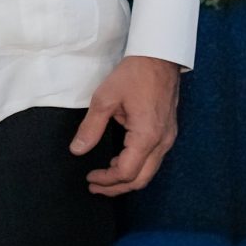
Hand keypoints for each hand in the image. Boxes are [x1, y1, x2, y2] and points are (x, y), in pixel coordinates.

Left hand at [72, 56, 180, 195]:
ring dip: (126, 179)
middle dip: (116, 187)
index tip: (89, 177)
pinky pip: (153, 160)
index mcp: (147, 136)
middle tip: (94, 187)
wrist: (159, 58)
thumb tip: (77, 150)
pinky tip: (119, 162)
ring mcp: (168, 138)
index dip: (106, 180)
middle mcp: (162, 142)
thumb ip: (91, 127)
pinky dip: (136, 167)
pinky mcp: (168, 132)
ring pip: (149, 172)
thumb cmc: (133, 75)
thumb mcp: (105, 99)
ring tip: (103, 177)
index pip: (126, 172)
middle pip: (141, 179)